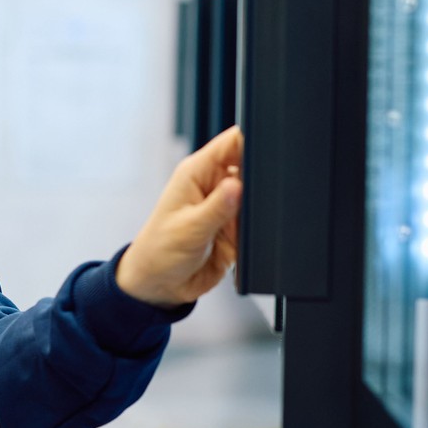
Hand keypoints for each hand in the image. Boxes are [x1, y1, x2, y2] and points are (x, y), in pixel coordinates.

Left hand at [115, 125, 243, 308]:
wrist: (161, 286)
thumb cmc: (159, 252)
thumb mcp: (189, 229)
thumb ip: (217, 208)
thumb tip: (238, 185)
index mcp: (198, 173)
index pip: (232, 143)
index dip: (252, 141)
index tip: (267, 155)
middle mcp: (214, 186)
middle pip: (251, 168)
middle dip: (258, 184)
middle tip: (246, 207)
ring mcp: (226, 207)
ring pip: (257, 198)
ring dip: (255, 212)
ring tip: (235, 230)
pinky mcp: (235, 228)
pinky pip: (255, 223)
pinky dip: (255, 231)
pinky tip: (240, 241)